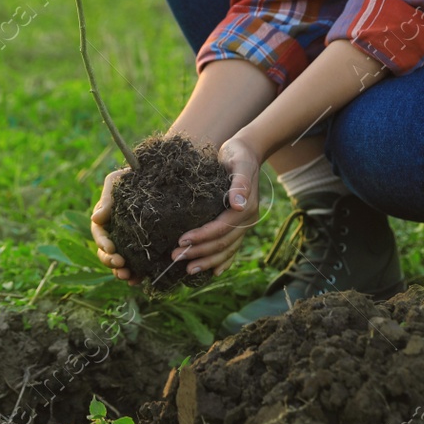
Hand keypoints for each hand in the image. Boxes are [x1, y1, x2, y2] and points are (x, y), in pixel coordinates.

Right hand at [90, 167, 140, 284]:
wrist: (159, 175)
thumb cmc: (134, 175)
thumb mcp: (117, 181)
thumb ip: (107, 199)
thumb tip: (95, 219)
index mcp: (106, 219)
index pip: (99, 235)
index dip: (103, 244)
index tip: (112, 249)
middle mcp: (116, 233)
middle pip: (106, 252)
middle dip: (110, 261)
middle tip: (121, 265)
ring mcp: (129, 242)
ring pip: (119, 262)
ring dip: (119, 271)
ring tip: (127, 276)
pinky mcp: (144, 248)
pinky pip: (137, 265)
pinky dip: (136, 274)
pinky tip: (138, 280)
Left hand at [171, 136, 262, 276]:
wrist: (247, 152)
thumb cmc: (237, 154)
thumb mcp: (238, 163)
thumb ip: (240, 183)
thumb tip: (238, 204)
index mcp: (246, 207)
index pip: (221, 228)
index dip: (202, 237)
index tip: (181, 241)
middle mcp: (247, 219)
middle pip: (222, 243)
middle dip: (199, 253)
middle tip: (176, 258)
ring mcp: (244, 224)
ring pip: (226, 249)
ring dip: (208, 261)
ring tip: (188, 270)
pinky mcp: (239, 224)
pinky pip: (232, 247)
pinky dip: (223, 261)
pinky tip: (213, 272)